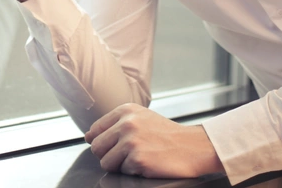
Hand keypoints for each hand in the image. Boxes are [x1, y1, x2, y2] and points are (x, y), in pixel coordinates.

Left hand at [85, 104, 222, 178]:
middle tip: (127, 155)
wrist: (193, 147)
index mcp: (125, 110)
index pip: (95, 130)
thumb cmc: (167, 134)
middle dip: (109, 155)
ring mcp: (131, 141)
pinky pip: (123, 172)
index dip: (102, 142)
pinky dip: (134, 171)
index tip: (114, 145)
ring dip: (120, 165)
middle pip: (97, 147)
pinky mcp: (138, 159)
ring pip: (106, 162)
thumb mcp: (141, 118)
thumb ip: (115, 124)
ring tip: (138, 158)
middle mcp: (126, 123)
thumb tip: (89, 137)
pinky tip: (148, 163)